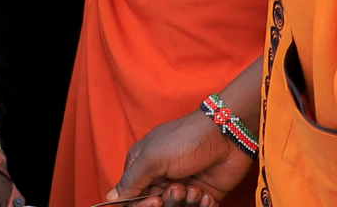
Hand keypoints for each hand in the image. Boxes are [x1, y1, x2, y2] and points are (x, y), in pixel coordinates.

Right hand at [108, 110, 255, 206]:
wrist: (226, 136)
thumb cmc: (184, 140)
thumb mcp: (152, 158)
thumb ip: (131, 180)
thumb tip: (110, 199)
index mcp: (142, 166)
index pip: (132, 196)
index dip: (141, 204)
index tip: (156, 201)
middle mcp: (160, 178)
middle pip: (154, 204)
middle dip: (167, 201)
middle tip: (177, 189)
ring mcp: (182, 186)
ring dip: (185, 203)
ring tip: (194, 188)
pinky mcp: (202, 194)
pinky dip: (202, 206)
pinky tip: (206, 194)